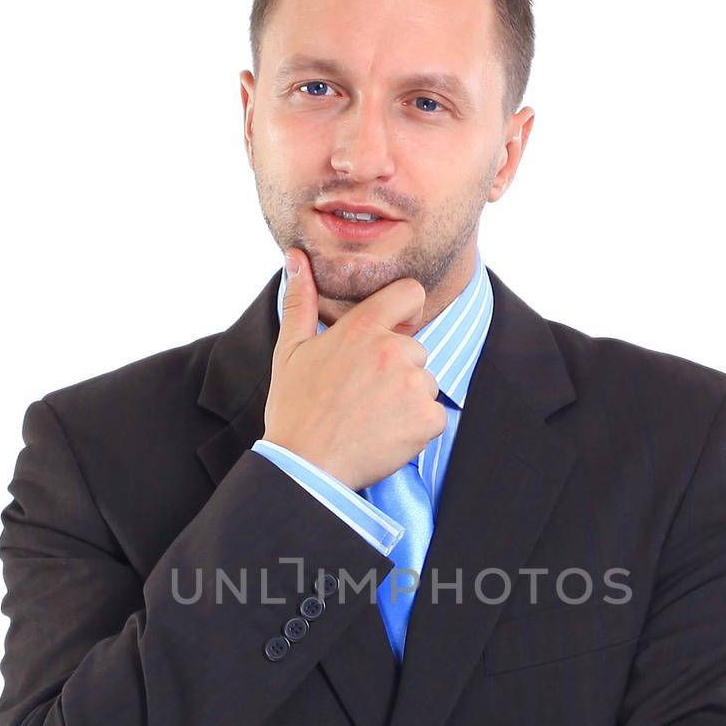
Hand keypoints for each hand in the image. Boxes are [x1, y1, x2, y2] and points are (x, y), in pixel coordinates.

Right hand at [261, 248, 446, 490]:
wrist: (305, 466)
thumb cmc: (295, 409)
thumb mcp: (291, 351)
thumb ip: (300, 301)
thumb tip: (295, 258)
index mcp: (362, 329)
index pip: (411, 294)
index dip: (406, 312)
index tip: (395, 331)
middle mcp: (393, 351)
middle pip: (417, 349)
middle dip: (399, 369)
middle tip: (364, 396)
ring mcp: (413, 385)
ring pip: (425, 384)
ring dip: (408, 400)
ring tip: (372, 418)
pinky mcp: (427, 419)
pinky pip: (435, 417)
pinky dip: (417, 429)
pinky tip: (386, 436)